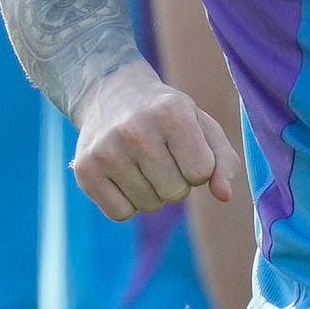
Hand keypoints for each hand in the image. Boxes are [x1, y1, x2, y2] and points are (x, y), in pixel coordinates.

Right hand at [70, 59, 244, 221]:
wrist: (112, 94)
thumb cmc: (167, 115)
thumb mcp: (201, 123)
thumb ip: (222, 159)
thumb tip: (225, 196)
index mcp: (172, 113)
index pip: (201, 172)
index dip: (199, 167)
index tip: (187, 149)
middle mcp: (136, 131)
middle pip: (176, 192)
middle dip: (177, 181)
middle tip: (164, 156)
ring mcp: (106, 151)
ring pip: (149, 205)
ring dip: (153, 192)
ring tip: (143, 163)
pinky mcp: (85, 171)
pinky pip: (120, 214)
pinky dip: (128, 203)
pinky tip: (124, 176)